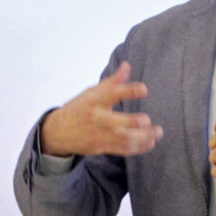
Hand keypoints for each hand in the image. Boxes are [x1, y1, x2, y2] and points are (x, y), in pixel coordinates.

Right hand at [40, 62, 163, 158]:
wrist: (58, 132)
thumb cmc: (80, 109)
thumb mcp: (92, 92)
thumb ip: (113, 82)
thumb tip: (127, 66)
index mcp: (95, 100)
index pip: (112, 93)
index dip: (128, 91)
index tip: (144, 89)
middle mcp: (97, 118)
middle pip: (117, 122)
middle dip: (134, 122)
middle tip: (148, 120)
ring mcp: (99, 134)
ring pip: (123, 139)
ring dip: (142, 138)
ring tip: (157, 133)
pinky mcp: (101, 147)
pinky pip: (122, 150)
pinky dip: (138, 148)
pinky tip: (150, 143)